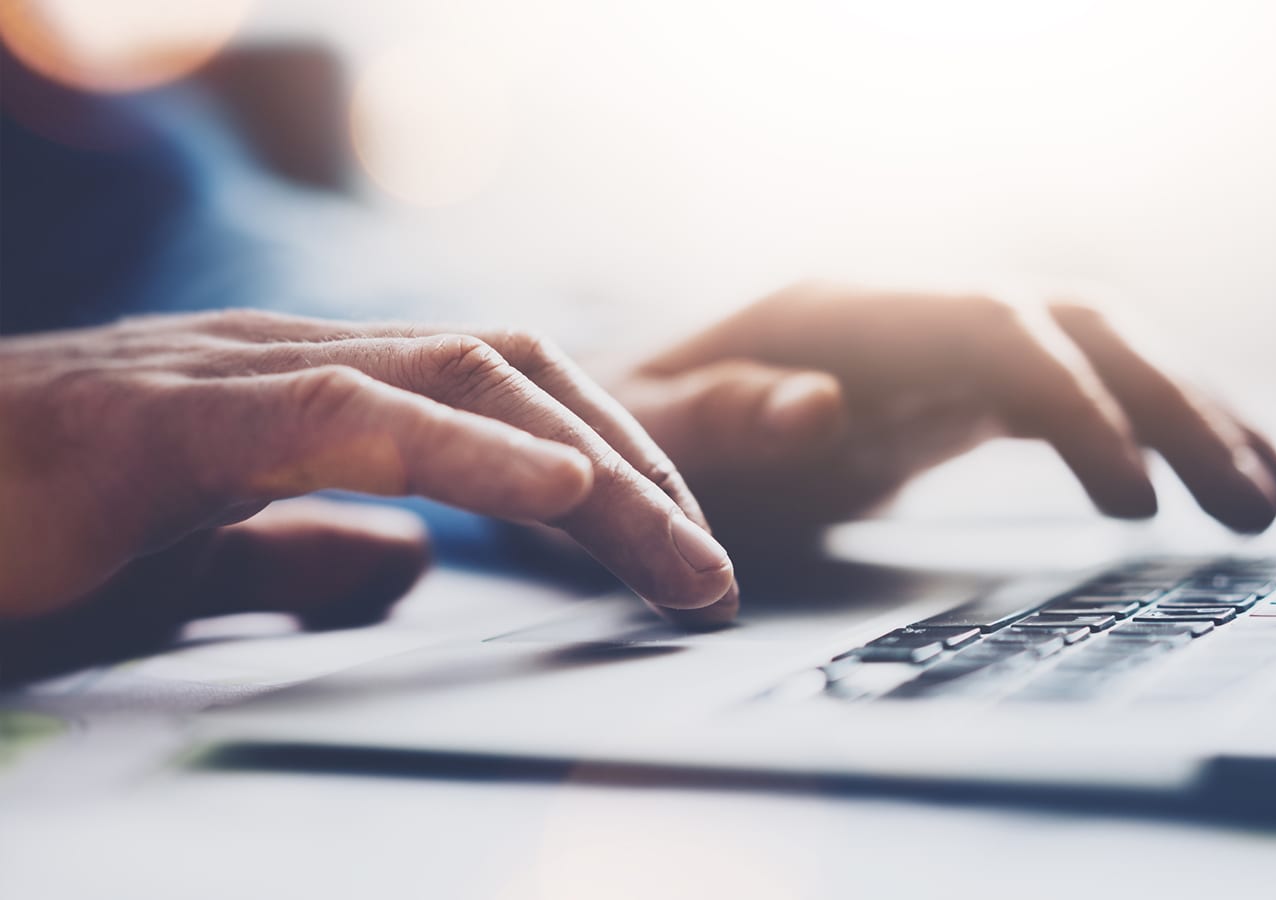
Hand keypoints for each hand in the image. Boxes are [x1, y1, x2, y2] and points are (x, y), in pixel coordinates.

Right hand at [0, 310, 736, 666]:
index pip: (507, 394)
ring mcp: (235, 374)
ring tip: (679, 555)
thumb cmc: (23, 522)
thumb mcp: (198, 557)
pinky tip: (554, 491)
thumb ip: (302, 553)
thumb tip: (412, 569)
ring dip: (594, 471)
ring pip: (465, 376)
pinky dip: (467, 448)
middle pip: (521, 374)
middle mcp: (297, 361)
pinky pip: (346, 414)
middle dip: (639, 472)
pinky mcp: (167, 418)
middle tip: (712, 578)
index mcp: (313, 392)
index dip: (613, 463)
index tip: (682, 558)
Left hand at [613, 282, 1275, 541]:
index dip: (1078, 406)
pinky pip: (1089, 388)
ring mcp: (948, 337)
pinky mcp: (968, 382)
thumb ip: (719, 419)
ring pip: (1106, 348)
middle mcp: (914, 304)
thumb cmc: (636, 441)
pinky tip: (1229, 472)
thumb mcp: (651, 439)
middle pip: (1078, 325)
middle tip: (1257, 506)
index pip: (994, 329)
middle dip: (1176, 406)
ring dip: (1200, 412)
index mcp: (841, 308)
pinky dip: (1163, 428)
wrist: (639, 425)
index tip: (1139, 504)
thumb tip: (822, 403)